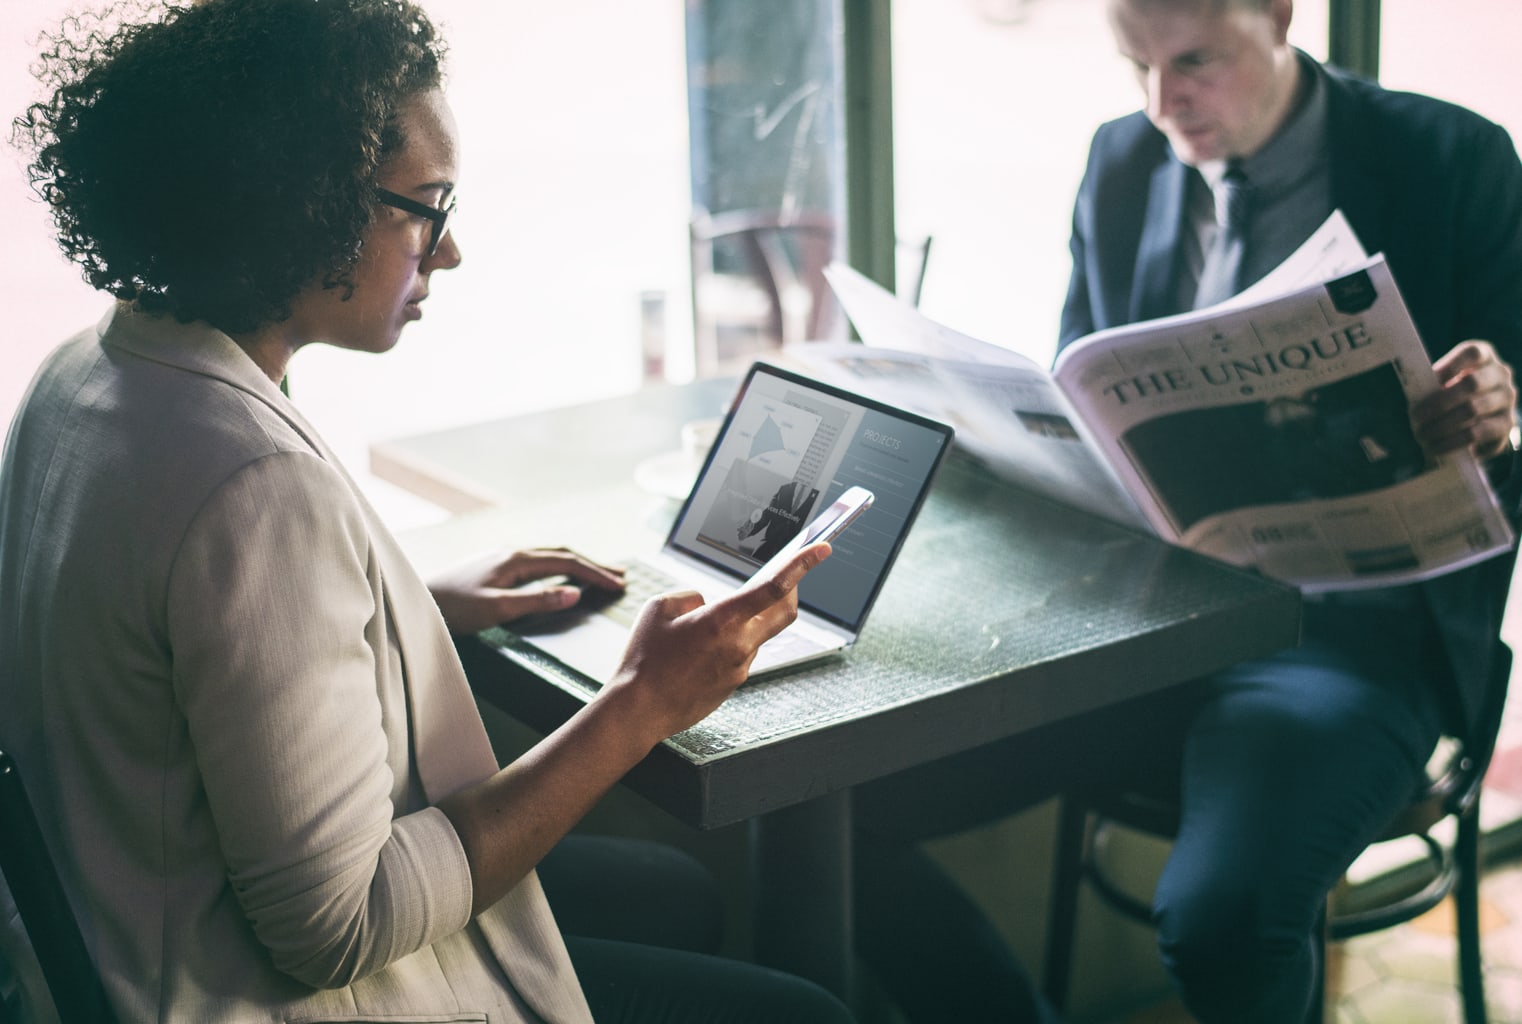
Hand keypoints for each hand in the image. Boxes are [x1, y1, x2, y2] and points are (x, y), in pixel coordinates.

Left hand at [428, 547, 625, 633]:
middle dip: (593, 564)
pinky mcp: (494, 566)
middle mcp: (512, 552)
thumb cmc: (452, 608)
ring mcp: (502, 558)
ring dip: (577, 564)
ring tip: (598, 574)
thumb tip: (574, 593)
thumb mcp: (498, 609)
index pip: (567, 562)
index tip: (619, 585)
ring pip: (549, 556)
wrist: (415, 601)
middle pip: (563, 553)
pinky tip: (559, 575)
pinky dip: (558, 567)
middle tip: (620, 575)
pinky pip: (537, 562)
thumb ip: (538, 601)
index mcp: (516, 559)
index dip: (596, 573)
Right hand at [598, 542, 831, 741]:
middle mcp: (739, 645)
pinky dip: (730, 644)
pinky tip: (698, 652)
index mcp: (722, 620)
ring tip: (704, 628)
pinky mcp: (734, 685)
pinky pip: (741, 655)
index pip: (775, 587)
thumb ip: (691, 597)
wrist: (638, 711)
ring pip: (758, 634)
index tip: (823, 548)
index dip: (803, 564)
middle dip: (793, 590)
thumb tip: (708, 604)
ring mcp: (740, 668)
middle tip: (788, 576)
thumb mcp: (659, 609)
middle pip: (785, 612)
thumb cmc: (643, 660)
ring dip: (746, 622)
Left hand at [1412, 340, 1518, 458]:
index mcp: (1484, 356)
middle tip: (1414, 417)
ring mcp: (1507, 399)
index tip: (1430, 379)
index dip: (1451, 364)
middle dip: (1439, 402)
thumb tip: (1408, 395)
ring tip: (1420, 436)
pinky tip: (1434, 448)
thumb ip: (1432, 383)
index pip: (1473, 352)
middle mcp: (1500, 375)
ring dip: (1441, 425)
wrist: (1480, 419)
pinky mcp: (1507, 424)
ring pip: (1473, 410)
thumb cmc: (1454, 393)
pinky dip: (1451, 442)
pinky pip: (1477, 433)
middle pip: (1472, 383)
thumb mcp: (1445, 382)